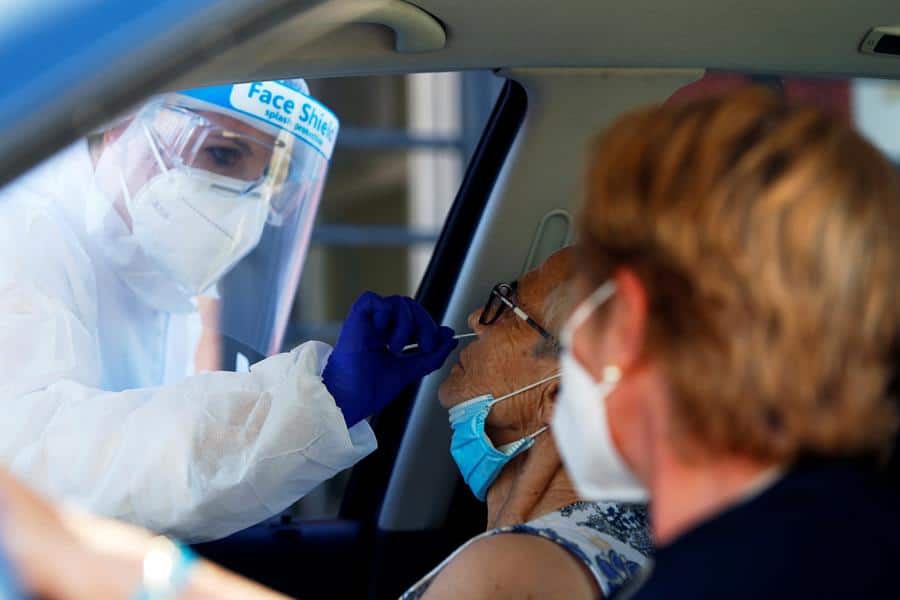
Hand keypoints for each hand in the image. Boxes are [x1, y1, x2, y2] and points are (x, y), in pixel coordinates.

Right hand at [322, 292, 457, 426]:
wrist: (351, 398)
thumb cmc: (370, 389)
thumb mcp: (410, 370)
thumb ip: (431, 355)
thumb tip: (449, 337)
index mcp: (390, 336)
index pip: (416, 317)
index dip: (429, 326)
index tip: (434, 345)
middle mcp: (379, 326)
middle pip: (411, 306)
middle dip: (425, 324)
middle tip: (425, 346)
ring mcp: (368, 321)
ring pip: (398, 302)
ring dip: (406, 324)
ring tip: (396, 348)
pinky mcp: (355, 317)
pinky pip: (372, 299)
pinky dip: (383, 313)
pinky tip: (381, 335)